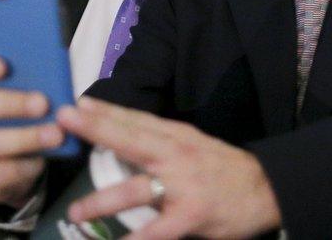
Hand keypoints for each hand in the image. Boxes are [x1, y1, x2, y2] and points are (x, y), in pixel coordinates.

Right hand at [0, 50, 65, 207]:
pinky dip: (24, 166)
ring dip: (24, 138)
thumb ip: (40, 86)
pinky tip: (42, 160)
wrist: (20, 163)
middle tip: (43, 103)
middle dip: (9, 103)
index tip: (3, 66)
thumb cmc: (27, 118)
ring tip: (56, 135)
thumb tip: (61, 86)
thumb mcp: (33, 97)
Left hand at [59, 97, 281, 238]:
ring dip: (102, 201)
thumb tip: (118, 132)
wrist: (267, 190)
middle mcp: (175, 155)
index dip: (105, 111)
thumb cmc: (223, 168)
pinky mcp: (190, 216)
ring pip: (135, 190)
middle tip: (64, 120)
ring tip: (75, 210)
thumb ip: (158, 140)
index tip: (76, 105)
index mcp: (175, 136)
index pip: (134, 120)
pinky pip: (156, 233)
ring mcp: (182, 186)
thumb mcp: (192, 144)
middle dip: (97, 129)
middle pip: (130, 139)